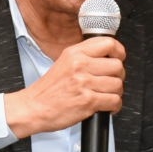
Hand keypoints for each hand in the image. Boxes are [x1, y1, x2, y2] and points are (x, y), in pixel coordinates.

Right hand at [4, 35, 124, 138]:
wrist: (33, 108)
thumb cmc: (47, 90)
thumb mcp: (63, 63)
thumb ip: (84, 57)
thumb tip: (107, 57)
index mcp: (74, 53)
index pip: (108, 43)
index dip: (119, 52)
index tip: (118, 58)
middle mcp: (80, 65)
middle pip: (117, 66)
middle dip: (118, 77)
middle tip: (110, 82)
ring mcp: (84, 83)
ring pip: (118, 84)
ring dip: (115, 93)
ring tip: (105, 96)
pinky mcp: (88, 101)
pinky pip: (114, 101)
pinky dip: (114, 106)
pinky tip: (105, 106)